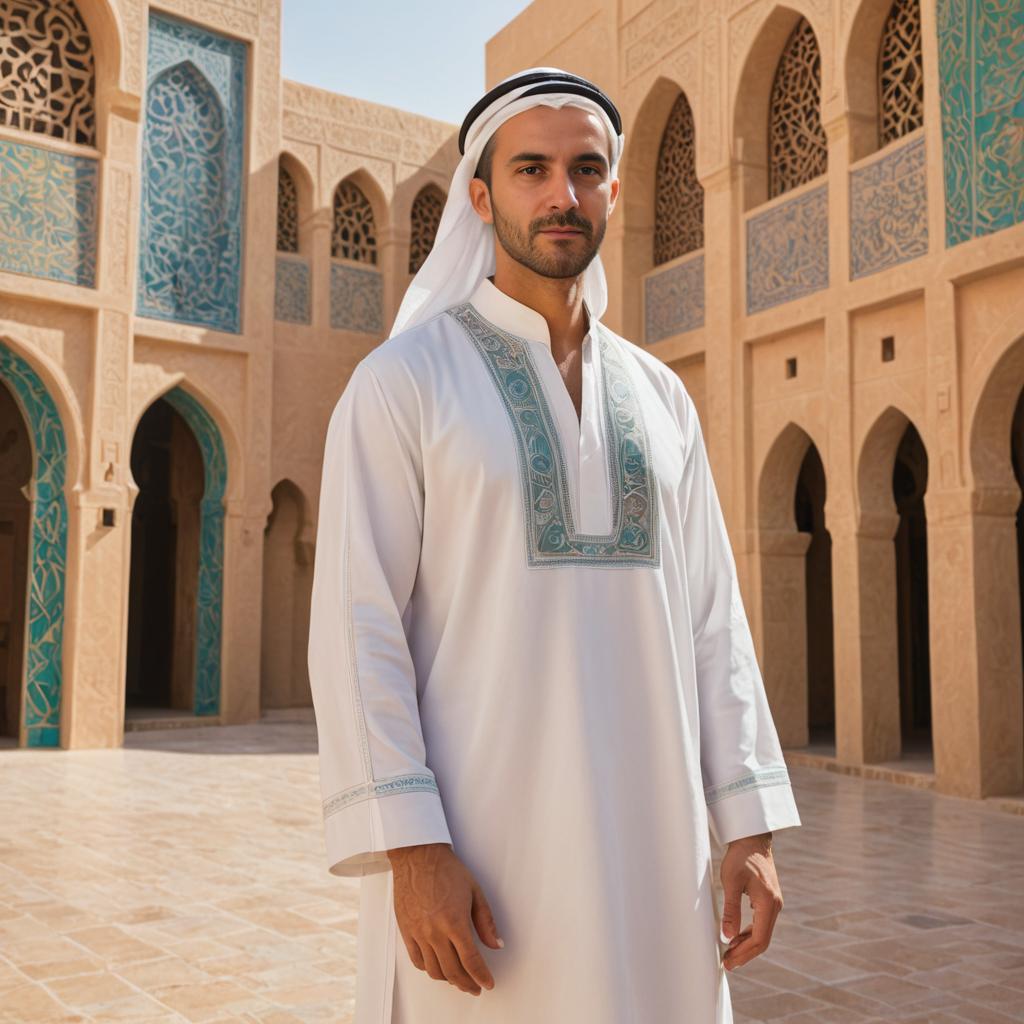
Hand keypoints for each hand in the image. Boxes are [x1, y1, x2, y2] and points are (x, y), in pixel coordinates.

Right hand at [388, 842, 502, 995]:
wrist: (418, 856)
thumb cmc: (446, 869)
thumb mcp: (474, 891)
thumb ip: (486, 921)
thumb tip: (497, 944)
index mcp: (455, 922)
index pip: (471, 961)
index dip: (481, 977)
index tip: (488, 983)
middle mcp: (435, 932)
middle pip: (453, 971)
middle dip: (467, 984)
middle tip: (475, 987)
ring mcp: (419, 933)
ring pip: (434, 970)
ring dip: (449, 979)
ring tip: (458, 978)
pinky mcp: (406, 931)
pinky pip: (417, 961)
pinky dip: (429, 969)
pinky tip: (438, 966)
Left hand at [719, 832, 782, 971]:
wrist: (752, 839)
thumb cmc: (740, 857)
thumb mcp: (731, 882)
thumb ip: (731, 910)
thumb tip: (727, 936)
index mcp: (768, 904)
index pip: (759, 939)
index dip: (744, 953)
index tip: (728, 962)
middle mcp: (775, 906)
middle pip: (762, 940)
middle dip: (745, 953)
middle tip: (727, 963)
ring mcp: (774, 903)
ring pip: (762, 933)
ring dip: (746, 944)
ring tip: (729, 953)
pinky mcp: (768, 900)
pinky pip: (761, 923)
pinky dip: (749, 933)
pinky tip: (736, 937)